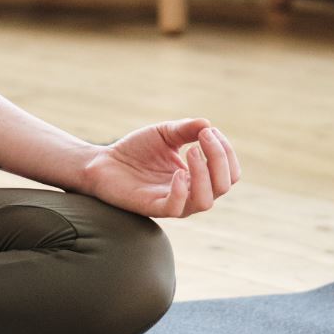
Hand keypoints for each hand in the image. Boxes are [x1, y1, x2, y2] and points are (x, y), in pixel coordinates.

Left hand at [79, 118, 238, 217]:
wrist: (104, 162)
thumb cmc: (137, 149)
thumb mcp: (165, 133)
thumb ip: (186, 129)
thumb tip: (209, 125)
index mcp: (198, 177)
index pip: (229, 173)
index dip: (225, 152)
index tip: (208, 131)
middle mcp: (191, 193)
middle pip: (223, 186)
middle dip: (219, 159)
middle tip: (202, 138)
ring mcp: (174, 202)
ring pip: (205, 201)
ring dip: (204, 173)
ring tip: (191, 151)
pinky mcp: (154, 208)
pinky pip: (177, 208)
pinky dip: (182, 190)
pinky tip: (177, 172)